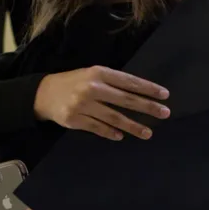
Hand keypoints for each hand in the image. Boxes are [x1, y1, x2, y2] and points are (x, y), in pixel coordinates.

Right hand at [34, 66, 170, 140]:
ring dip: (133, 126)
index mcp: (99, 73)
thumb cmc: (75, 82)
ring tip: (148, 133)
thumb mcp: (92, 75)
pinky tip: (122, 136)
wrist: (44, 93)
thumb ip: (112, 82)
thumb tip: (140, 95)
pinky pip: (97, 128)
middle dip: (147, 107)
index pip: (129, 81)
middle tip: (165, 114)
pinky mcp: (74, 120)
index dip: (148, 88)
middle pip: (125, 100)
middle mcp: (92, 88)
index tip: (165, 95)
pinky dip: (110, 133)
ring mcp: (82, 105)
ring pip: (114, 118)